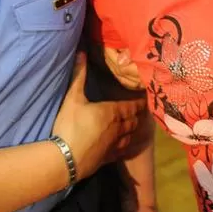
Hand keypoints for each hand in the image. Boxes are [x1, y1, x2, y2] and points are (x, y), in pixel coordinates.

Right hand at [52, 54, 145, 179]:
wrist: (66, 160)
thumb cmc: (70, 126)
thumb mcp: (73, 98)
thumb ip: (78, 75)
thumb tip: (82, 51)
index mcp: (112, 112)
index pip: (131, 106)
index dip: (139, 103)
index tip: (145, 99)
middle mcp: (118, 128)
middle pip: (133, 121)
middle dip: (136, 116)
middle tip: (139, 111)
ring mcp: (114, 145)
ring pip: (129, 136)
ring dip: (132, 130)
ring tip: (133, 126)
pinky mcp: (108, 159)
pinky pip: (122, 151)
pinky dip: (126, 145)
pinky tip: (124, 145)